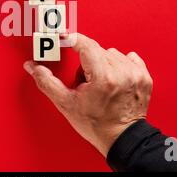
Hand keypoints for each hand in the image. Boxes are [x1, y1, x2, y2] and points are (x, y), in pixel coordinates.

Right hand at [23, 33, 152, 157]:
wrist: (121, 139)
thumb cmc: (95, 124)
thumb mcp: (66, 104)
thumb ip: (47, 82)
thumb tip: (32, 67)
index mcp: (103, 77)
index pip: (85, 45)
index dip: (72, 39)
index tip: (64, 37)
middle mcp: (121, 72)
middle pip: (97, 50)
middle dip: (87, 62)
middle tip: (85, 82)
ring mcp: (135, 74)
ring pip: (112, 53)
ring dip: (103, 63)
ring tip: (101, 84)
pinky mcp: (144, 77)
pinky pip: (129, 58)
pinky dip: (120, 65)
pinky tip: (115, 80)